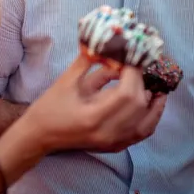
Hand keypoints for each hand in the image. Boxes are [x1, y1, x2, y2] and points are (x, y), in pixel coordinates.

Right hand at [24, 54, 166, 153]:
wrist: (39, 135)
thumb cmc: (50, 106)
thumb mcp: (67, 79)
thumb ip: (91, 61)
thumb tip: (112, 46)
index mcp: (92, 116)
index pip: (126, 94)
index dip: (133, 73)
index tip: (132, 56)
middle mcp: (106, 133)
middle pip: (138, 106)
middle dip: (141, 82)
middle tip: (137, 66)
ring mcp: (112, 142)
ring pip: (146, 122)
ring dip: (153, 101)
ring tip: (154, 83)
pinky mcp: (115, 146)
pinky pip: (142, 133)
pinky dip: (151, 117)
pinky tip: (152, 103)